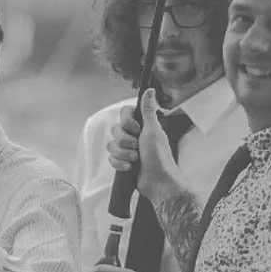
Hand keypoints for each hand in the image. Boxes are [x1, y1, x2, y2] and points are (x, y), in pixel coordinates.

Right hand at [106, 88, 182, 202]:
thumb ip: (148, 110)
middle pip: (115, 130)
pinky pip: (111, 159)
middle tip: (138, 147)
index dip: (126, 122)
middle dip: (125, 141)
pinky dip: (120, 164)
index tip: (136, 129)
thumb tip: (150, 90)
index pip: (124, 114)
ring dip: (123, 154)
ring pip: (111, 145)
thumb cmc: (159, 156)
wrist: (158, 182)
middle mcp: (134, 136)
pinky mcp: (123, 162)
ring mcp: (128, 149)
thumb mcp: (153, 130)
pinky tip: (130, 168)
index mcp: (142, 126)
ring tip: (136, 159)